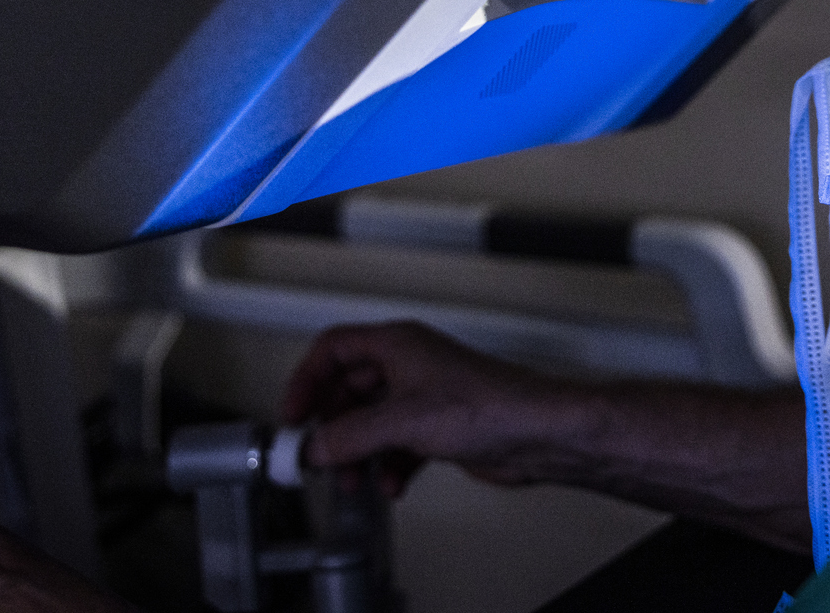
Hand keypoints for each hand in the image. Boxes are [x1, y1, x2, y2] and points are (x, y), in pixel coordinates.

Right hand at [282, 321, 575, 494]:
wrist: (538, 433)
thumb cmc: (490, 406)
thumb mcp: (403, 421)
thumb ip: (351, 435)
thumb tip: (315, 446)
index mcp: (397, 345)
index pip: (334, 349)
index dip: (307, 379)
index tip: (292, 414)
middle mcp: (409, 366)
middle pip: (349, 391)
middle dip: (332, 427)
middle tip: (319, 456)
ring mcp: (424, 397)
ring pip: (371, 423)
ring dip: (359, 453)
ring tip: (356, 480)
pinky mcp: (438, 427)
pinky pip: (396, 445)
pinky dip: (388, 466)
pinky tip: (391, 484)